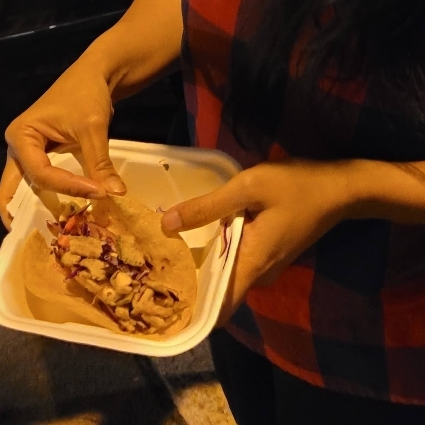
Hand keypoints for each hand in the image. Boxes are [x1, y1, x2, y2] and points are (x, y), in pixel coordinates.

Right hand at [0, 59, 126, 229]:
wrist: (93, 75)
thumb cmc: (86, 93)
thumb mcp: (93, 128)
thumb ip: (99, 163)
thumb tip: (115, 195)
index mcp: (21, 136)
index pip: (41, 173)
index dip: (68, 187)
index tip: (98, 193)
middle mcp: (17, 147)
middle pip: (11, 189)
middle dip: (21, 214)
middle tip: (36, 240)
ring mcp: (27, 153)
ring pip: (24, 189)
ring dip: (36, 209)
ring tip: (52, 232)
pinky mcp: (41, 157)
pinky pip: (40, 183)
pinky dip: (50, 198)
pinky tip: (64, 215)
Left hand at [161, 160, 352, 325]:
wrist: (342, 188)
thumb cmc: (297, 186)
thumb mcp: (248, 188)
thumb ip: (208, 207)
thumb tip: (166, 224)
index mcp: (253, 264)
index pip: (221, 306)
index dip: (193, 310)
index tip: (165, 304)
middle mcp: (259, 273)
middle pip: (219, 289)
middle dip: (189, 282)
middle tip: (154, 267)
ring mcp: (266, 264)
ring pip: (226, 273)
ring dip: (202, 264)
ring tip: (166, 251)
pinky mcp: (270, 253)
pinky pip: (237, 260)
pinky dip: (218, 252)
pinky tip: (198, 236)